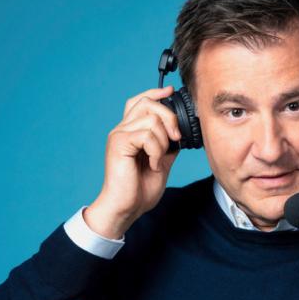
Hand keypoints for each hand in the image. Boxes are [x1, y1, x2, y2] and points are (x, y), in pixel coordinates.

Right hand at [86, 84, 181, 236]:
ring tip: (159, 159)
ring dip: (164, 141)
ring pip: (151, 119)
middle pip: (148, 103)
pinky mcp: (119, 144)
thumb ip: (168, 145)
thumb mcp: (161, 163)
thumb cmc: (139, 189)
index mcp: (131, 131)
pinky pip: (146, 135)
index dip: (155, 92)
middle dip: (169, 117)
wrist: (126, 208)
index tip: (171, 91)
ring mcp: (119, 135)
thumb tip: (180, 133)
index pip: (139, 101)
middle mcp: (122, 129)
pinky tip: (153, 164)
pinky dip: (156, 151)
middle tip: (176, 138)